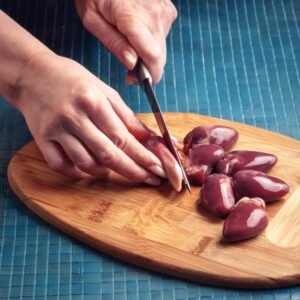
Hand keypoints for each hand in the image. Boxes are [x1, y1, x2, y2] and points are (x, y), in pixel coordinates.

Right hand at [13, 52, 181, 188]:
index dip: (142, 156)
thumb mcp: (104, 91)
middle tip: (149, 179)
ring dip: (106, 172)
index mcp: (93, 101)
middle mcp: (74, 117)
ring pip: (85, 163)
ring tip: (117, 169)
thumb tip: (148, 137)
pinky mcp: (41, 139)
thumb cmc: (73, 79)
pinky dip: (77, 173)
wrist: (32, 74)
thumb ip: (126, 116)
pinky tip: (88, 170)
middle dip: (133, 171)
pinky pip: (60, 166)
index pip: (122, 137)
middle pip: (107, 154)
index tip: (157, 168)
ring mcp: (56, 130)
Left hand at [75, 0, 176, 83]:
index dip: (149, 75)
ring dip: (148, 52)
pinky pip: (162, 34)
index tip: (137, 81)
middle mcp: (155, 15)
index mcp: (134, 18)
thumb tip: (132, 64)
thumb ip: (114, 43)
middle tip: (129, 64)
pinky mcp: (168, 9)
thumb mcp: (92, 19)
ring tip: (129, 40)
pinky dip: (151, 40)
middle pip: (159, 56)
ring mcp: (164, 10)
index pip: (154, 58)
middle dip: (146, 67)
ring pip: (161, 47)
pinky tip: (138, 30)